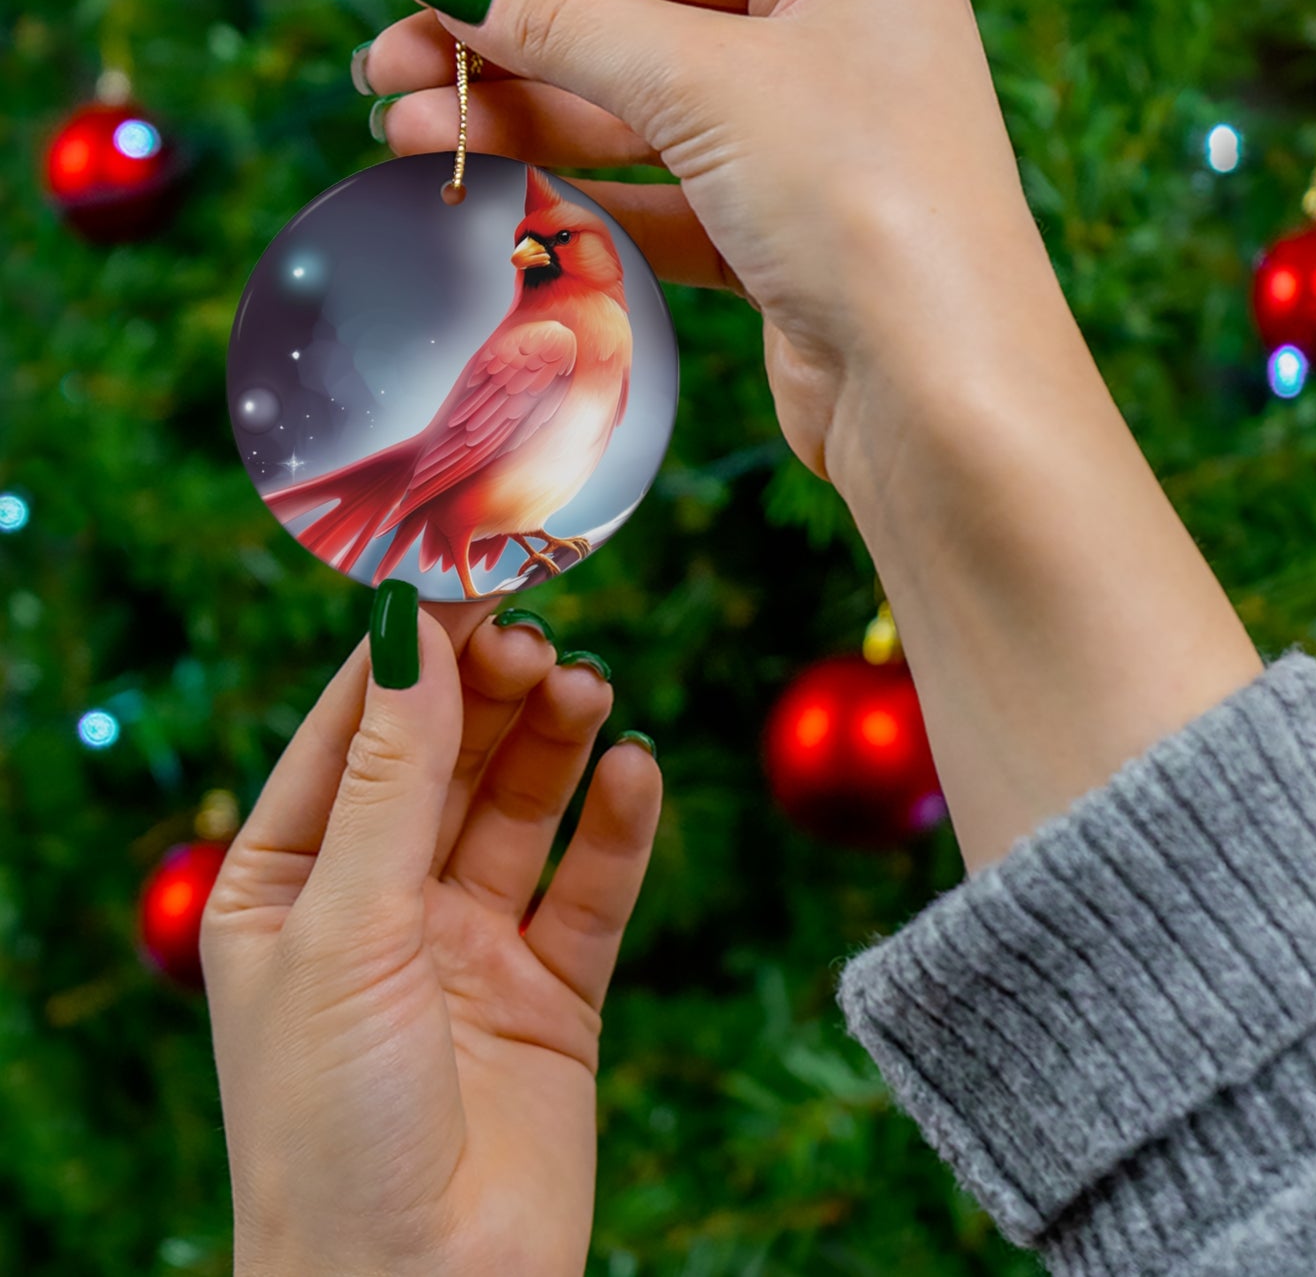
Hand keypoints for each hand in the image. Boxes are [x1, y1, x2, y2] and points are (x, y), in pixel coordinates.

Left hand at [201, 596, 661, 1276]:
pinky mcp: (552, 990)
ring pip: (522, 809)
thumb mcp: (346, 928)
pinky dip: (617, 826)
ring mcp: (469, 945)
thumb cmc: (331, 1126)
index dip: (409, 655)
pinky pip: (591, 887)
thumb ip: (391, 778)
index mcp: (289, 884)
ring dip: (555, 744)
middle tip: (540, 642)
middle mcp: (380, 904)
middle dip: (491, 695)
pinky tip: (635, 773)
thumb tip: (411, 630)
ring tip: (589, 691)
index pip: (352, 733)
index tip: (467, 578)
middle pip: (447, 759)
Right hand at [362, 0, 1057, 490]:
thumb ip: (570, 24)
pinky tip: (498, 191)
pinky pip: (664, 197)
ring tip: (405, 134)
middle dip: (507, 50)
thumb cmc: (860, 202)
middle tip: (384, 72)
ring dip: (525, 124)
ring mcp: (809, 145)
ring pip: (640, 118)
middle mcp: (834, 41)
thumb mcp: (706, 83)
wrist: (938, 394)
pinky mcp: (782, 238)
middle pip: (636, 26)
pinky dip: (585, 196)